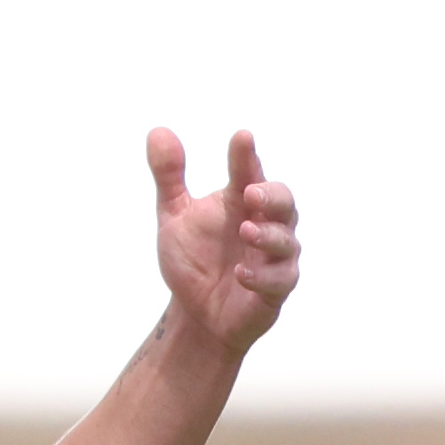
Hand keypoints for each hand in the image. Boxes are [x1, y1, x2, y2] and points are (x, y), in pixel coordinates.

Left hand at [151, 126, 299, 353]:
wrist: (196, 314)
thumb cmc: (194, 259)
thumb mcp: (174, 215)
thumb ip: (169, 176)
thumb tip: (158, 130)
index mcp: (241, 202)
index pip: (249, 172)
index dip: (246, 156)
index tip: (242, 137)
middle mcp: (264, 225)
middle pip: (284, 202)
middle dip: (272, 194)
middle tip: (251, 192)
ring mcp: (273, 258)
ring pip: (287, 241)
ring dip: (268, 234)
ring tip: (246, 230)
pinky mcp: (275, 290)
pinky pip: (278, 281)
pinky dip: (262, 275)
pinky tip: (241, 272)